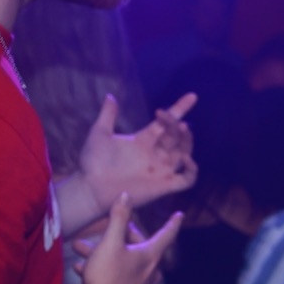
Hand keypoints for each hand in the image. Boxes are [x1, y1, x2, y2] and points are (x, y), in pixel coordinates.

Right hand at [75, 194, 181, 283]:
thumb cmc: (107, 275)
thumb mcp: (110, 242)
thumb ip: (118, 218)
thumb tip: (126, 196)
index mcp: (151, 257)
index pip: (166, 235)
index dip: (172, 223)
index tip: (180, 215)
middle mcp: (151, 273)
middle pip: (139, 248)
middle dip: (116, 237)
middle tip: (101, 233)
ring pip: (124, 263)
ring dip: (102, 254)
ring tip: (80, 250)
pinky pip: (118, 279)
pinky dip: (103, 271)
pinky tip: (81, 269)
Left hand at [78, 93, 197, 212]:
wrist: (92, 187)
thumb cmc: (93, 162)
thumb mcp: (99, 133)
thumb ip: (108, 115)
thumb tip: (110, 96)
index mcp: (144, 140)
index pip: (166, 123)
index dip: (180, 109)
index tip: (191, 97)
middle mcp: (156, 154)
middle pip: (176, 136)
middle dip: (176, 124)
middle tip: (168, 116)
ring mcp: (162, 170)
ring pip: (185, 153)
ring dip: (187, 141)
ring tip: (183, 129)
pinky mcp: (165, 186)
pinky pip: (187, 180)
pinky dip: (192, 170)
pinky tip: (186, 159)